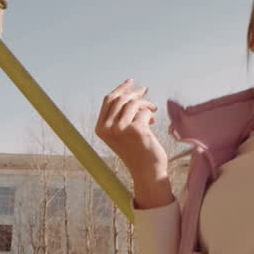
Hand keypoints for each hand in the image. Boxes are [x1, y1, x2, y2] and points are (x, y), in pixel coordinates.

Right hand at [95, 80, 172, 207]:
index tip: (131, 82)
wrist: (146, 171)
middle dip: (135, 93)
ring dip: (145, 104)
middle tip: (145, 92)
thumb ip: (120, 116)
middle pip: (121, 98)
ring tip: (152, 110)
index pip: (108, 100)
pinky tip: (152, 121)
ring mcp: (120, 129)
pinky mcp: (136, 130)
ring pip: (133, 103)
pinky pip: (144, 111)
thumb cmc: (136, 151)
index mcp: (100, 128)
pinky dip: (149, 113)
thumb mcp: (122, 133)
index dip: (120, 89)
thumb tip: (130, 93)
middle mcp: (107, 128)